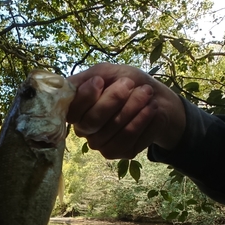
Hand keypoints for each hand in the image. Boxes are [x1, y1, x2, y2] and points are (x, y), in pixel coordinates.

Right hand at [67, 63, 185, 158]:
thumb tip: (69, 86)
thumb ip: (88, 77)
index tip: (100, 80)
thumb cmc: (128, 83)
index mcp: (77, 111)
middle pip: (93, 121)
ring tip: (146, 93)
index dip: (85, 97)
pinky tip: (151, 108)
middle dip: (114, 99)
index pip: (72, 110)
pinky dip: (143, 119)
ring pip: (114, 128)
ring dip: (133, 106)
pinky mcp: (119, 152)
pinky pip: (129, 137)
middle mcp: (84, 130)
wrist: (155, 98)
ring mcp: (100, 143)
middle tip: (129, 83)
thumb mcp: (108, 72)